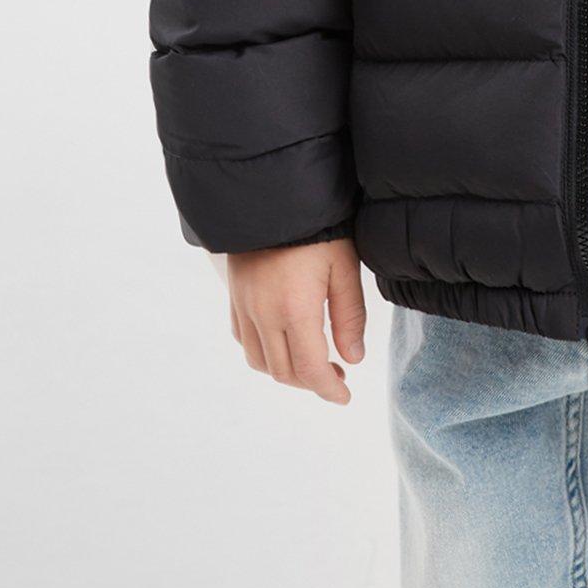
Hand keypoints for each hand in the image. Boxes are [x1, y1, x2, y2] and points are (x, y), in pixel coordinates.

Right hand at [225, 238, 367, 403]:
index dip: (328, 390)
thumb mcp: (344, 267)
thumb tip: (353, 358)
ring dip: (285, 371)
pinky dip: (261, 351)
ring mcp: (244, 305)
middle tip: (335, 375)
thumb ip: (350, 316)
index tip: (344, 395)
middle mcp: (263, 314)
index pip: (309, 370)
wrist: (273, 191)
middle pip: (283, 372)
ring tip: (310, 361)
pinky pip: (242, 337)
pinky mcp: (234, 293)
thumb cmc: (318, 226)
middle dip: (310, 382)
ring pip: (258, 360)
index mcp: (294, 310)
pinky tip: (281, 341)